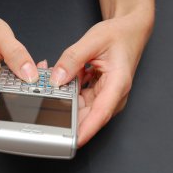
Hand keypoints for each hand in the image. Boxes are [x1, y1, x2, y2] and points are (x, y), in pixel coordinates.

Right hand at [0, 13, 37, 126]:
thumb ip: (16, 54)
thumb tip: (30, 74)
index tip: (18, 124)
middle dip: (22, 109)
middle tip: (43, 92)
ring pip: (4, 107)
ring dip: (24, 99)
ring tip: (40, 81)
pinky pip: (5, 99)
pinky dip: (21, 92)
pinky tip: (31, 79)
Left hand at [50, 11, 153, 146]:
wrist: (129, 31)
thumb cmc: (119, 36)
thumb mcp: (93, 41)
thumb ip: (72, 59)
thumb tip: (57, 78)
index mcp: (117, 84)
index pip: (100, 114)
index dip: (85, 130)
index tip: (71, 141)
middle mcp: (112, 95)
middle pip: (86, 115)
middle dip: (64, 112)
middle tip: (44, 104)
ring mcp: (104, 96)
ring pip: (79, 107)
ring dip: (63, 98)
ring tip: (50, 84)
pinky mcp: (97, 93)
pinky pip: (78, 98)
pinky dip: (67, 91)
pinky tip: (58, 80)